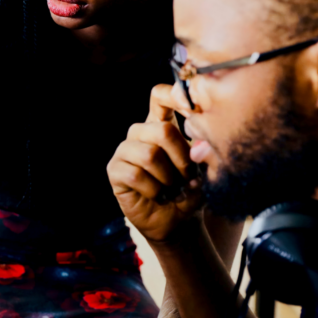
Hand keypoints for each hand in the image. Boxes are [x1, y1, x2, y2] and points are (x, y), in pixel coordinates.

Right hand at [107, 84, 203, 242]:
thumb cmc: (190, 191)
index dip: (173, 95)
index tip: (192, 109)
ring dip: (169, 178)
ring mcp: (125, 150)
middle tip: (188, 177)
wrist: (177, 222)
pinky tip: (158, 196)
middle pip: (162, 130)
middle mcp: (140, 133)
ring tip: (173, 189)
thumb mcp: (202, 169)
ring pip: (150, 155)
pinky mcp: (115, 170)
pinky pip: (135, 174)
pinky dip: (154, 190)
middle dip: (182, 158)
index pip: (159, 96)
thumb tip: (198, 146)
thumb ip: (201, 152)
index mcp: (161, 125)